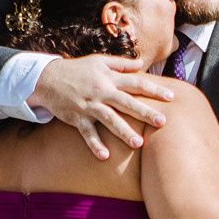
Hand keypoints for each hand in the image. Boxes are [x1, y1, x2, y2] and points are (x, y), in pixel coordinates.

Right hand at [31, 55, 176, 160]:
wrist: (47, 78)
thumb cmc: (77, 69)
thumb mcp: (99, 61)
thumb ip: (121, 64)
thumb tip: (141, 63)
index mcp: (109, 78)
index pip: (136, 82)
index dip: (154, 89)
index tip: (171, 97)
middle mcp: (101, 92)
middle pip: (127, 102)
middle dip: (145, 112)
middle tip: (163, 122)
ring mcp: (89, 106)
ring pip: (109, 119)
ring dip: (123, 132)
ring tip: (138, 143)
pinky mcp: (77, 118)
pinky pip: (87, 133)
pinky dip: (95, 144)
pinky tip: (105, 156)